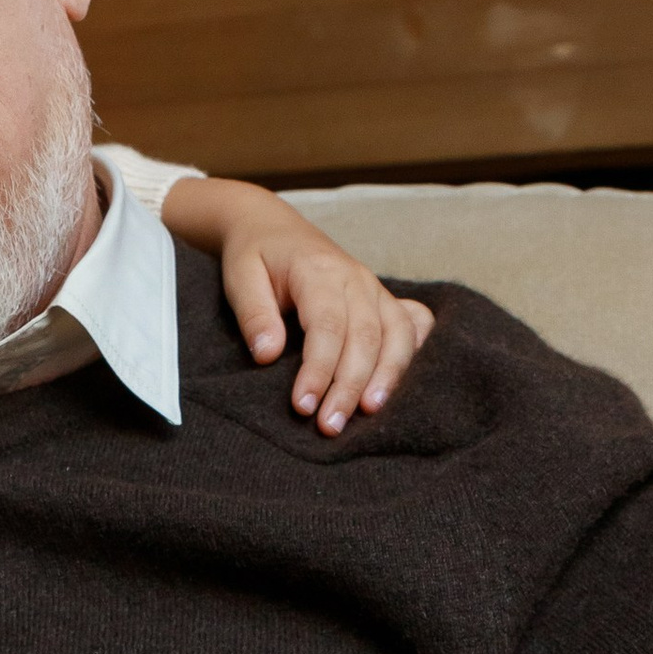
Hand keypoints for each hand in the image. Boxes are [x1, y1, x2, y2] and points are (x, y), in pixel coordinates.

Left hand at [167, 182, 431, 432]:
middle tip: (330, 427)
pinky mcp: (382, 300)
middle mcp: (356, 279)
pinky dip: (412, 353)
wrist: (272, 226)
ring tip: (369, 414)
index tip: (303, 406)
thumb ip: (253, 314)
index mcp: (319, 270)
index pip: (327, 326)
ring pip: (397, 334)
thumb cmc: (254, 255)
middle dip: (350, 385)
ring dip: (388, 377)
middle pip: (366, 337)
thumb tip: (268, 355)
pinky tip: (402, 384)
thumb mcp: (240, 276)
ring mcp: (374, 288)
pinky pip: (411, 325)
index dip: (319, 370)